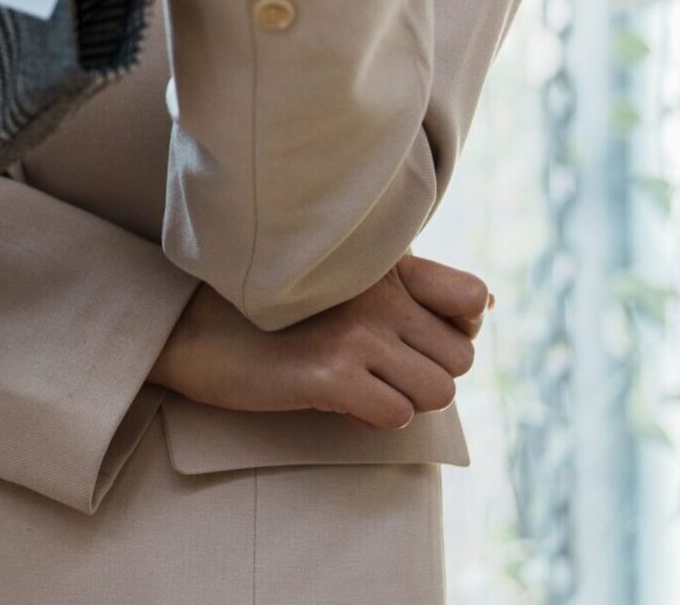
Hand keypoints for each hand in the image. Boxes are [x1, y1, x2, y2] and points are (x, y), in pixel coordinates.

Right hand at [146, 255, 491, 429]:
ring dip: (403, 399)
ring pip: (437, 392)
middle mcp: (377, 292)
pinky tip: (336, 397)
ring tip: (358, 382)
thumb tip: (486, 307)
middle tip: (376, 368)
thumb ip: (414, 287)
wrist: (193, 328)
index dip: (456, 328)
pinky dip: (373, 416)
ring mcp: (355, 333)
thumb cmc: (272, 307)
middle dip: (426, 374)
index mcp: (383, 262)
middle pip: (459, 359)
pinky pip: (396, 415)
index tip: (416, 334)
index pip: (472, 297)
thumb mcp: (347, 281)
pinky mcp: (330, 374)